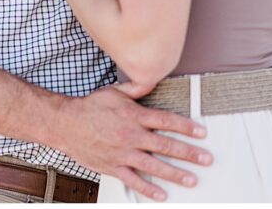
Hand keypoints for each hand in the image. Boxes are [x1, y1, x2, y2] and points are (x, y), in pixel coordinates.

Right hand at [51, 86, 212, 201]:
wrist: (65, 123)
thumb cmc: (90, 107)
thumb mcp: (114, 92)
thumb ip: (136, 88)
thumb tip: (153, 77)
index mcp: (133, 115)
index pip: (166, 121)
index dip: (186, 127)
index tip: (202, 133)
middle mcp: (131, 135)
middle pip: (165, 145)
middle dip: (189, 153)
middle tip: (206, 159)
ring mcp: (122, 153)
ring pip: (153, 165)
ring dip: (175, 173)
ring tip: (192, 179)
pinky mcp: (113, 166)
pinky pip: (133, 180)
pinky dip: (148, 189)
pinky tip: (162, 195)